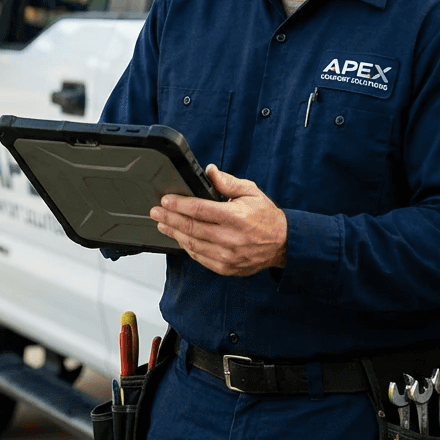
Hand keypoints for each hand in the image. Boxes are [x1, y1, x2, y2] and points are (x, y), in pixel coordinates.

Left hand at [150, 165, 286, 276]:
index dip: (179, 205)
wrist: (283, 244)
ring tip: (162, 225)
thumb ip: (228, 182)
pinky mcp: (226, 268)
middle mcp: (230, 238)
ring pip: (192, 244)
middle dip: (169, 218)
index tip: (165, 200)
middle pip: (191, 227)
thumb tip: (210, 171)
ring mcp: (227, 256)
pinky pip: (199, 257)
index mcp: (236, 217)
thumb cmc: (267, 218)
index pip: (199, 210)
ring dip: (174, 233)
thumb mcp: (251, 192)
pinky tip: (179, 238)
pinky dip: (187, 247)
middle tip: (156, 212)